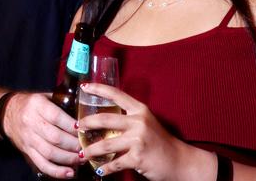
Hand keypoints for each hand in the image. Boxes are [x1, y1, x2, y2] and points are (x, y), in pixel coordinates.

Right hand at [3, 92, 80, 178]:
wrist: (7, 113)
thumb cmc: (32, 104)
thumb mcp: (44, 96)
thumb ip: (62, 102)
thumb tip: (84, 111)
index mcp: (37, 105)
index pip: (56, 116)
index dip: (71, 125)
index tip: (85, 129)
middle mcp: (31, 122)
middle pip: (55, 137)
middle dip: (74, 144)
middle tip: (87, 146)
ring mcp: (29, 139)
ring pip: (50, 153)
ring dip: (69, 158)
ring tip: (82, 158)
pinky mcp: (27, 151)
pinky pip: (42, 164)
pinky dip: (56, 171)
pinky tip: (69, 173)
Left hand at [77, 83, 214, 179]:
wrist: (179, 161)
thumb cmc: (159, 141)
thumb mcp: (146, 123)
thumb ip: (128, 118)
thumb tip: (103, 118)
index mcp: (139, 109)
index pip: (115, 94)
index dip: (98, 89)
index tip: (84, 87)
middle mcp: (138, 121)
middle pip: (104, 119)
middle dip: (86, 123)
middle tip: (76, 127)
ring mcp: (138, 139)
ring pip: (106, 143)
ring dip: (91, 150)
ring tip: (82, 153)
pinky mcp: (138, 157)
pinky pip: (115, 163)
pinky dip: (105, 168)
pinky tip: (99, 169)